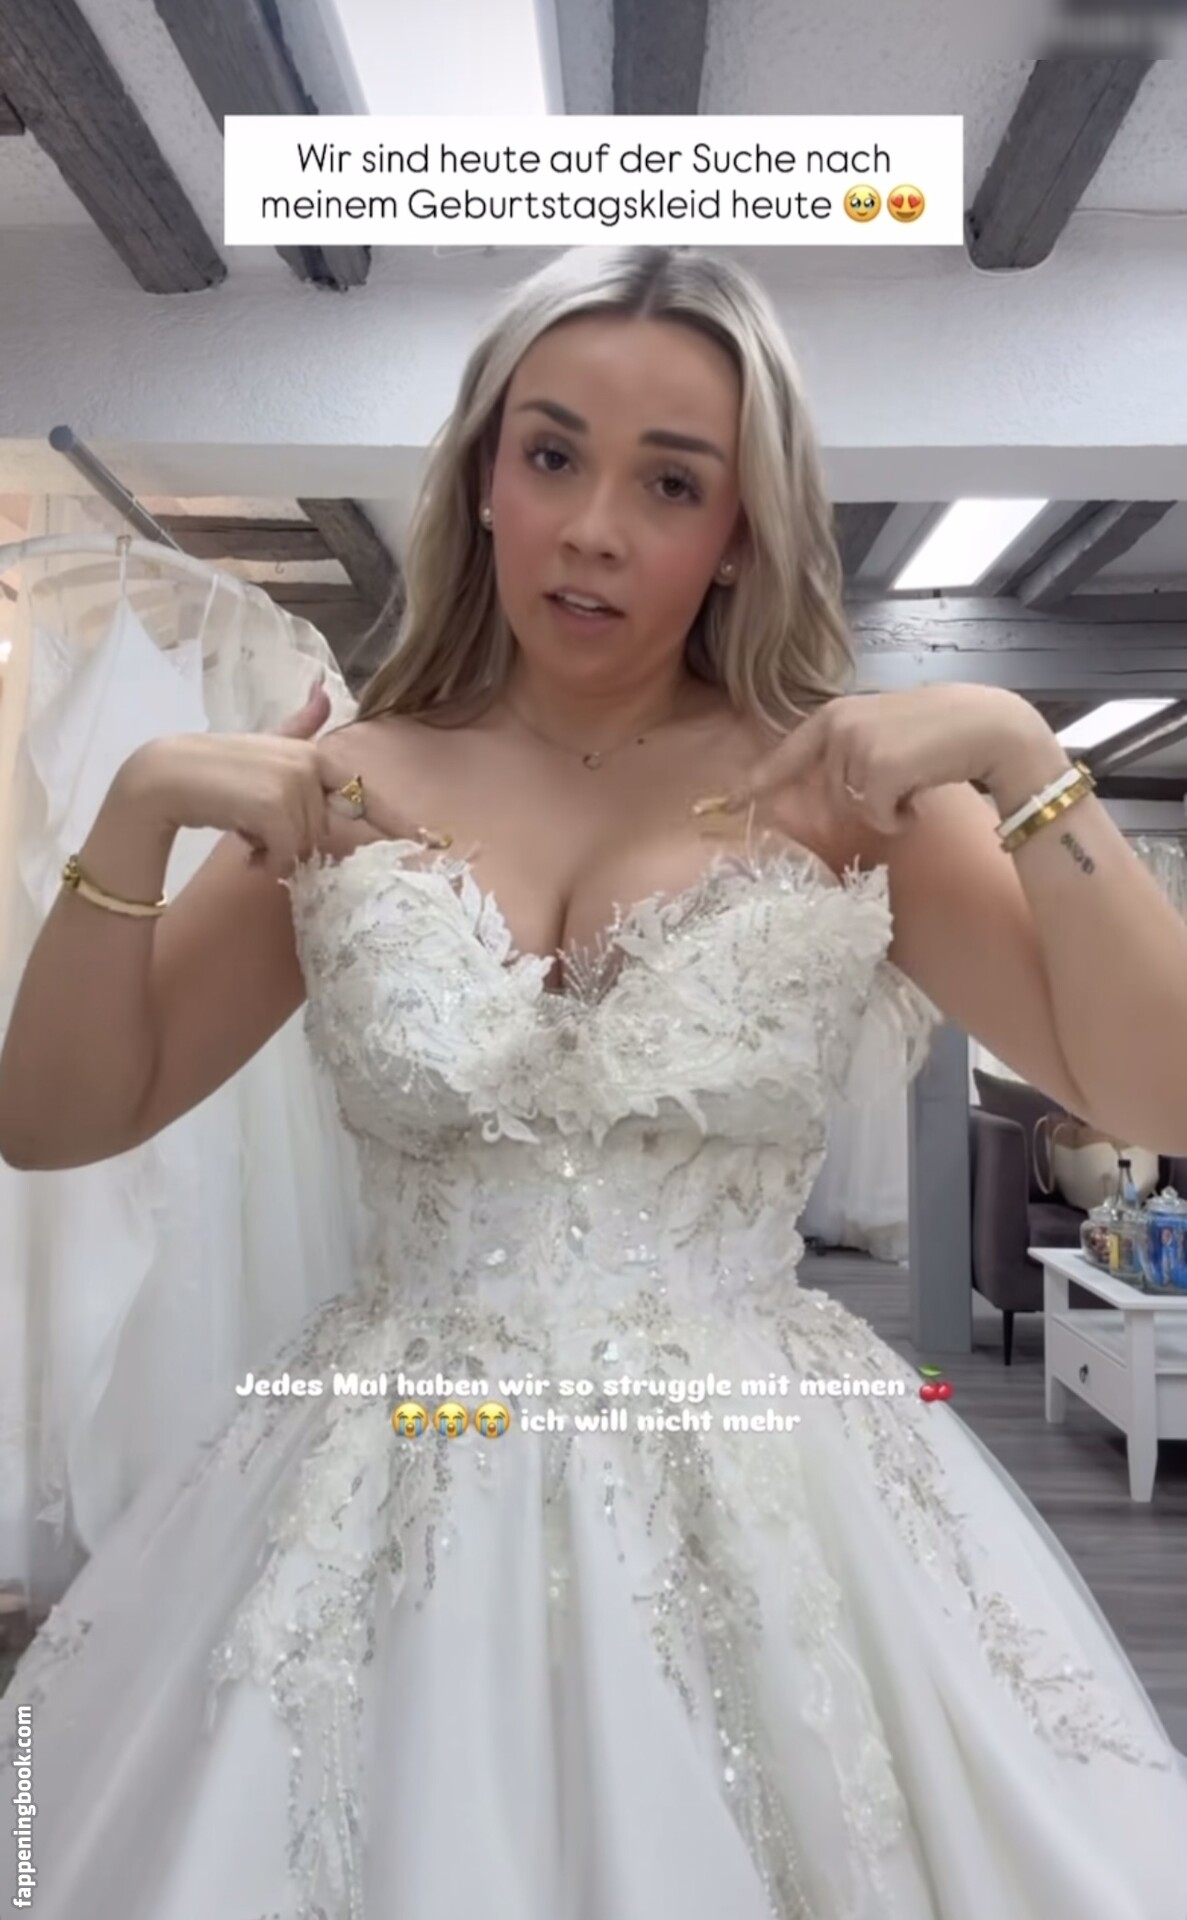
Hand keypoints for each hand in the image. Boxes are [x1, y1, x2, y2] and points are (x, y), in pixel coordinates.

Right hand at [121, 679, 389, 881]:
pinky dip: (268, 860)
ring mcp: (296, 782)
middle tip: (262, 839)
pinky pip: (290, 852)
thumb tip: (323, 688)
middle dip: (303, 847)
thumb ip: (300, 727)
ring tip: (248, 838)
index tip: (439, 844)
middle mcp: (312, 764)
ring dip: (280, 855)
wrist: (166, 778)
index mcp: (317, 755)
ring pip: (309, 846)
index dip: (402, 824)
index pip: (367, 794)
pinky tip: (245, 849)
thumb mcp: (267, 748)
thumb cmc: (219, 773)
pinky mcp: (276, 804)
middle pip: (331, 832)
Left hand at [714, 687, 1055, 837]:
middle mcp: (837, 727)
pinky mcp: (877, 768)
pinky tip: (923, 791)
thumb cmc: (940, 734)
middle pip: (831, 795)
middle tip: (905, 777)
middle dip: (867, 800)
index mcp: (834, 715)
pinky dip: (900, 817)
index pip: (787, 755)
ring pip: (854, 808)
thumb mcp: (883, 734)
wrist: (987, 726)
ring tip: (917, 778)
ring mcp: (855, 746)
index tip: (722, 804)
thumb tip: (825, 794)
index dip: (756, 783)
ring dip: (886, 808)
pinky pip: (876, 817)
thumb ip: (849, 754)